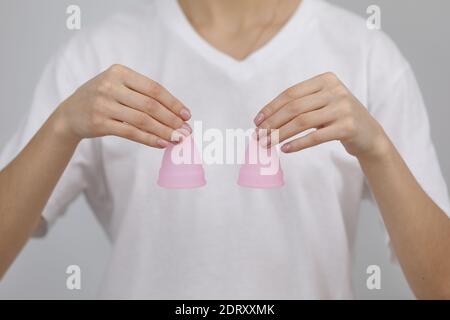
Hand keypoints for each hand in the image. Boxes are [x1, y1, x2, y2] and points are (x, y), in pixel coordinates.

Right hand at [54, 64, 191, 147]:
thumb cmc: (102, 98)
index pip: (154, 88)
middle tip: (186, 131)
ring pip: (142, 120)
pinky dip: (149, 139)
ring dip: (164, 131)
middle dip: (172, 120)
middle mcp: (110, 85)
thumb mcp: (118, 86)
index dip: (173, 102)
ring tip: (178, 139)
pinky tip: (162, 144)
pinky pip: (130, 132)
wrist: (70, 113)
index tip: (186, 115)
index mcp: (120, 72)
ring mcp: (103, 104)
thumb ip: (142, 94)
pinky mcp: (99, 122)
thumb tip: (176, 113)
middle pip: (150, 105)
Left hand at [254, 72, 389, 158]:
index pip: (290, 93)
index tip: (257, 121)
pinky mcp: (347, 127)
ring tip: (267, 144)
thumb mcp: (322, 104)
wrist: (370, 134)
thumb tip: (265, 121)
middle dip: (272, 123)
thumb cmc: (339, 118)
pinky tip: (285, 149)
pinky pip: (315, 137)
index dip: (271, 108)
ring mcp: (343, 108)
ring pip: (302, 122)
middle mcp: (335, 91)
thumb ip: (300, 105)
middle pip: (294, 108)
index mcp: (326, 80)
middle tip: (259, 136)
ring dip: (280, 134)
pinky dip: (297, 144)